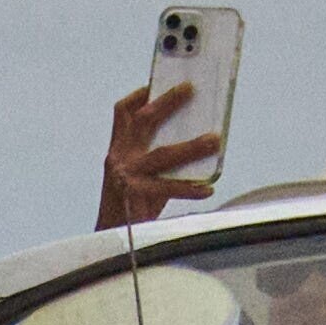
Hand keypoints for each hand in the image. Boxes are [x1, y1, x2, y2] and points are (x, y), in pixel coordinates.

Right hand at [92, 73, 226, 234]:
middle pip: (143, 120)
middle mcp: (118, 158)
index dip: (140, 94)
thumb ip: (160, 159)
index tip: (158, 82)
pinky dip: (190, 188)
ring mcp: (125, 177)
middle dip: (167, 102)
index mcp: (118, 150)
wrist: (111, 242)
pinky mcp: (134, 197)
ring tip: (214, 140)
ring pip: (161, 154)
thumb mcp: (139, 176)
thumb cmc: (131, 207)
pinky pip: (167, 188)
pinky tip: (207, 188)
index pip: (122, 112)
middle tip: (191, 89)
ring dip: (191, 146)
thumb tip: (199, 141)